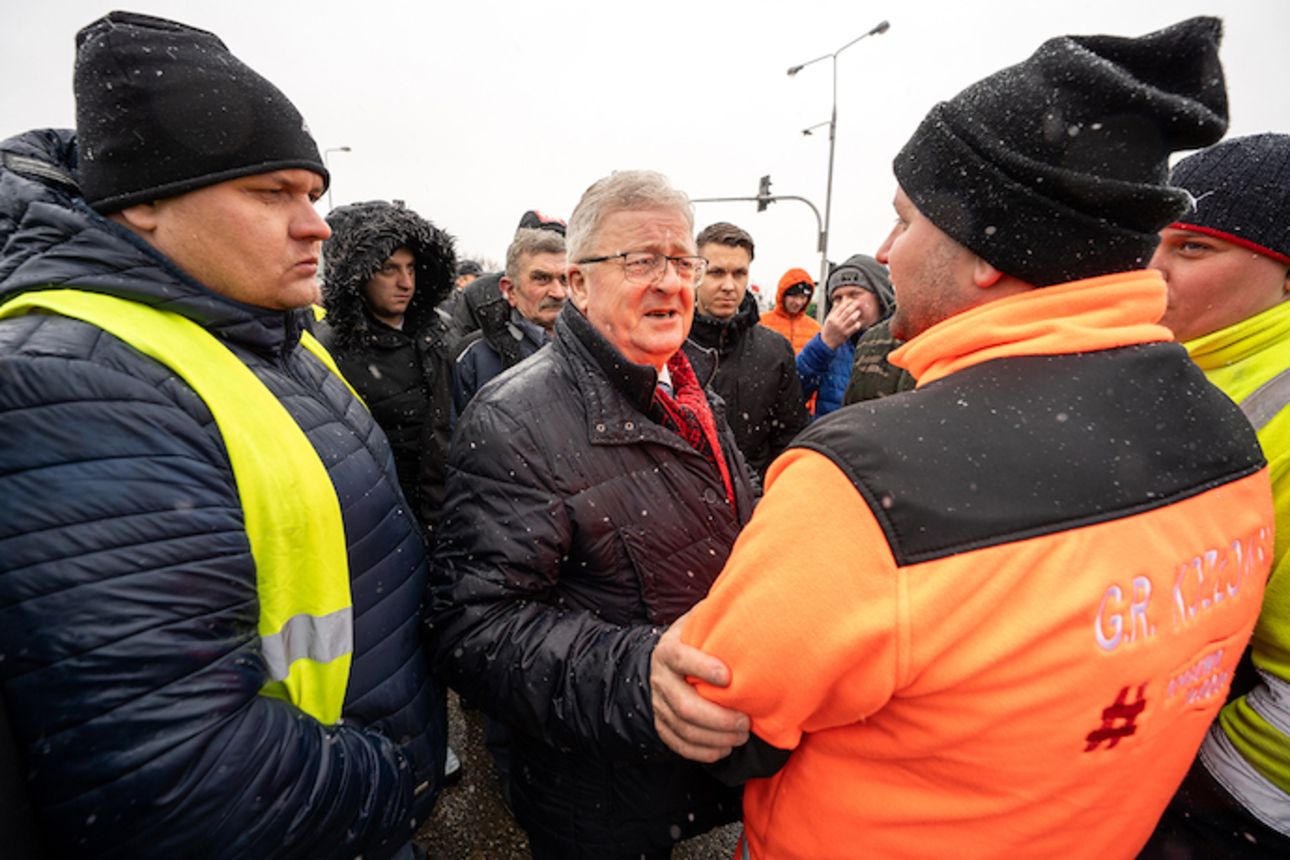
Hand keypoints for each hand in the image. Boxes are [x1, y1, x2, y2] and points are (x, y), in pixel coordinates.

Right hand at [650, 611, 749, 761]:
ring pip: (685, 729)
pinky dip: (703, 752)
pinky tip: (724, 749)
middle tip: (746, 722)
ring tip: (742, 737)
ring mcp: (659, 705)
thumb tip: (748, 597)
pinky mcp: (662, 726)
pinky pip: (680, 745)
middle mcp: (661, 680)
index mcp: (669, 651)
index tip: (729, 677)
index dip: (703, 668)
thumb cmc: (689, 642)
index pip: (681, 659)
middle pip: (686, 705)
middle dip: (719, 718)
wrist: (656, 665)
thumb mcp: (694, 623)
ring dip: (716, 738)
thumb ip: (713, 615)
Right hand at [821, 297, 866, 348]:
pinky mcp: (846, 335)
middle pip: (847, 312)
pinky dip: (858, 324)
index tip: (851, 300)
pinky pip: (854, 328)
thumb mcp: (828, 318)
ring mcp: (842, 329)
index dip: (847, 302)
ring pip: (851, 319)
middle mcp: (837, 323)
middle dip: (854, 306)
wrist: (827, 342)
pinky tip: (859, 322)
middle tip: (858, 303)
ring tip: (859, 311)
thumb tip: (837, 301)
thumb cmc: (828, 329)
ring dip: (856, 314)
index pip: (841, 308)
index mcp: (832, 318)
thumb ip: (833, 310)